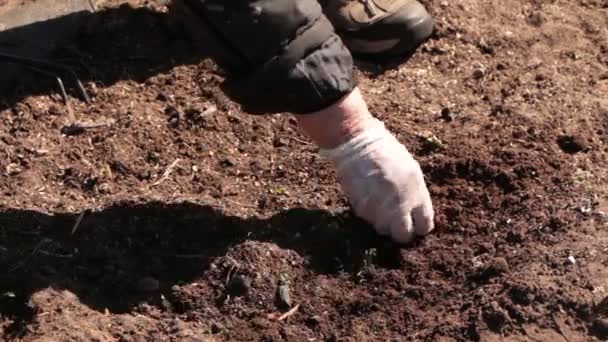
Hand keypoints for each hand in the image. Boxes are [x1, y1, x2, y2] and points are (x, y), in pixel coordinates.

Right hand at [321, 118, 433, 242]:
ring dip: (383, 222)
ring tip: (380, 204)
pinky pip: (368, 219)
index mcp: (417, 194)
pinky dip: (369, 213)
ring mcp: (380, 209)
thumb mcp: (411, 170)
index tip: (415, 223)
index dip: (420, 226)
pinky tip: (368, 197)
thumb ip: (415, 194)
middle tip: (397, 223)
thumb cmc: (387, 153)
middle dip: (401, 232)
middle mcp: (400, 205)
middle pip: (403, 235)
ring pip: (383, 229)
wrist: (359, 144)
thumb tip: (415, 214)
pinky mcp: (362, 208)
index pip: (424, 226)